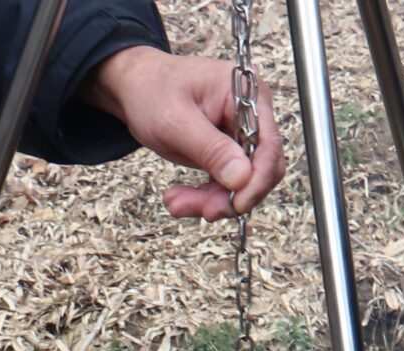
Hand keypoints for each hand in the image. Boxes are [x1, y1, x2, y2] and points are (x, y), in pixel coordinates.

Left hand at [81, 46, 286, 220]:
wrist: (135, 87)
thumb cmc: (152, 91)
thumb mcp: (176, 121)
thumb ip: (211, 149)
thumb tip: (242, 178)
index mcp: (247, 94)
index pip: (268, 144)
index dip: (257, 179)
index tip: (237, 205)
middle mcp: (251, 113)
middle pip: (260, 168)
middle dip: (232, 195)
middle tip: (202, 211)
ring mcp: (240, 132)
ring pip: (243, 182)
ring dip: (213, 200)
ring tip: (177, 204)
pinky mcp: (227, 150)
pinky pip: (227, 183)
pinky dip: (205, 196)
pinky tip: (179, 199)